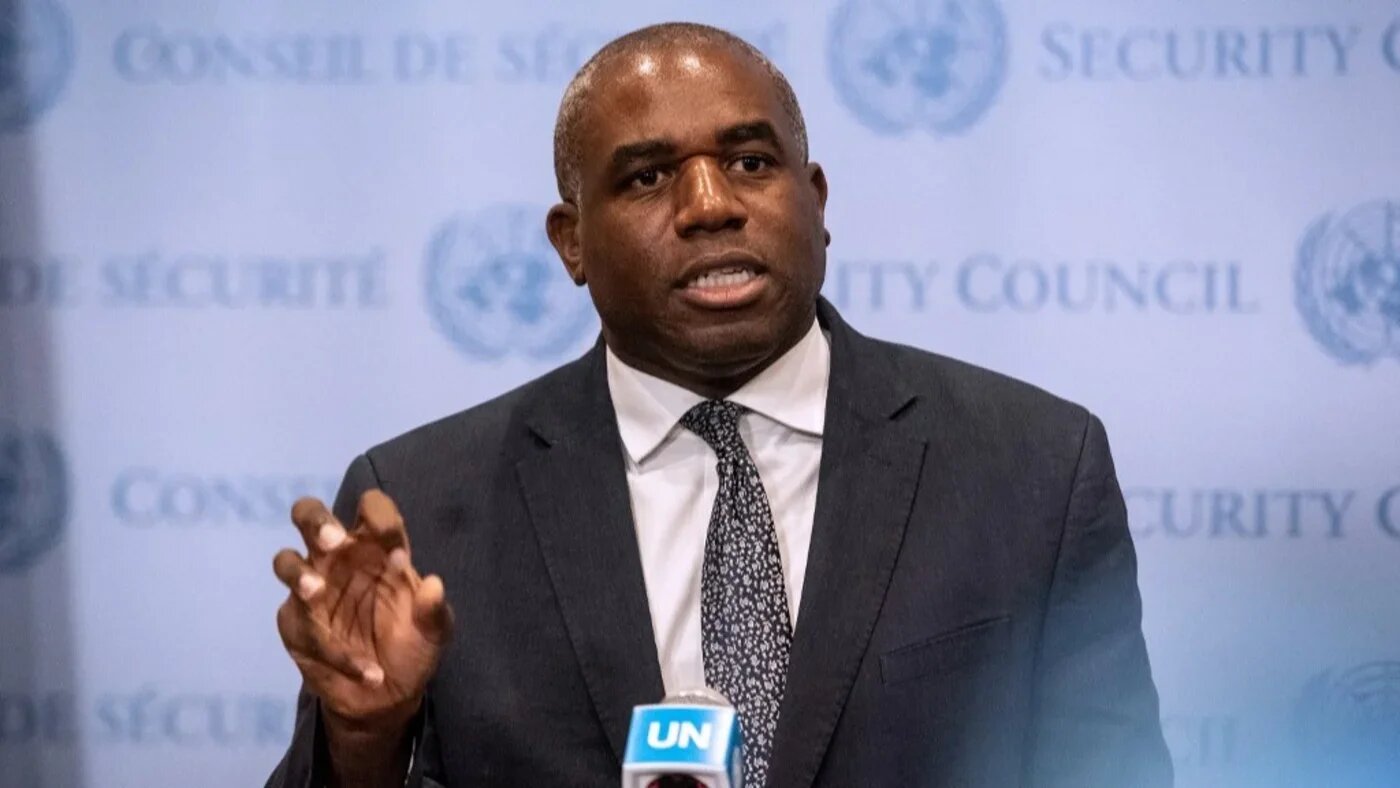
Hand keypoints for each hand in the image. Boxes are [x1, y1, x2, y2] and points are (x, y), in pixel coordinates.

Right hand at [273, 491, 451, 781]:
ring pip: (285, 561)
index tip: (392, 546)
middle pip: (309, 515)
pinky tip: (366, 671)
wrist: (386, 697)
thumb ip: (433, 609)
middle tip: (332, 541)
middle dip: (316, 521)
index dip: (379, 516)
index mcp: (376, 547)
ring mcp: (311, 588)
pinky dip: (332, 649)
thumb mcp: (434, 632)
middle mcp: (339, 559)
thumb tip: (434, 585)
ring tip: (316, 592)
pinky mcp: (294, 623)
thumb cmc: (412, 646)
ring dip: (299, 574)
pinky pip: (300, 625)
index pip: (371, 507)